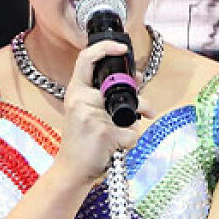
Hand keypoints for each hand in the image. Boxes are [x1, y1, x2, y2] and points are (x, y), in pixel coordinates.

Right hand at [53, 40, 152, 181]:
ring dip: (131, 127)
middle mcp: (81, 100)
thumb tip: (138, 79)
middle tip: (147, 110)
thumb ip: (106, 95)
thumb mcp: (86, 111)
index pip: (86, 59)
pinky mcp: (105, 133)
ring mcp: (92, 116)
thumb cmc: (82, 141)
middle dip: (141, 101)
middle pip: (122, 88)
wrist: (71, 170)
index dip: (105, 48)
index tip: (122, 48)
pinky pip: (131, 133)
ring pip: (130, 115)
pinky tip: (115, 148)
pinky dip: (129, 142)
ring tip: (118, 138)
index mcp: (76, 91)